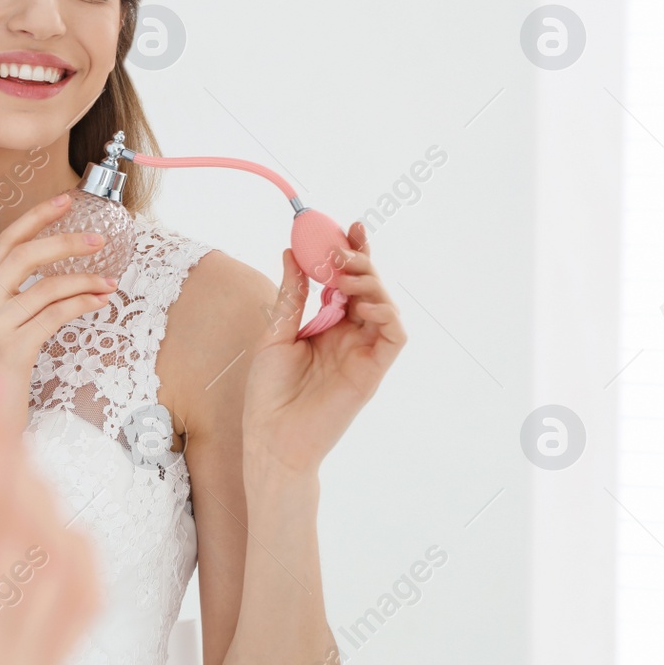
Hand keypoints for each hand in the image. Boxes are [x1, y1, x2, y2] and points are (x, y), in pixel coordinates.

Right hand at [0, 194, 118, 412]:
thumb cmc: (0, 375)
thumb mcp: (0, 330)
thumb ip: (17, 300)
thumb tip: (59, 273)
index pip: (5, 243)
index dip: (36, 218)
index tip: (65, 200)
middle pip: (23, 256)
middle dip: (64, 242)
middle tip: (99, 240)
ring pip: (45, 287)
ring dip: (84, 281)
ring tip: (110, 283)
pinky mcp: (11, 350)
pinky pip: (53, 316)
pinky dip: (81, 304)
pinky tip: (100, 303)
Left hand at [241, 221, 405, 477]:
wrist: (271, 437)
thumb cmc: (268, 393)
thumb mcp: (275, 333)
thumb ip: (291, 295)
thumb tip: (290, 252)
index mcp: (328, 325)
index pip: (347, 281)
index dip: (353, 253)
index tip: (349, 227)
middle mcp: (350, 335)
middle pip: (370, 288)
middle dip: (362, 261)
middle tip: (343, 248)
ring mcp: (364, 352)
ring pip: (386, 305)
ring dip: (371, 283)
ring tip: (343, 274)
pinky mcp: (373, 371)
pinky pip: (395, 336)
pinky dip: (385, 312)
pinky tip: (359, 303)